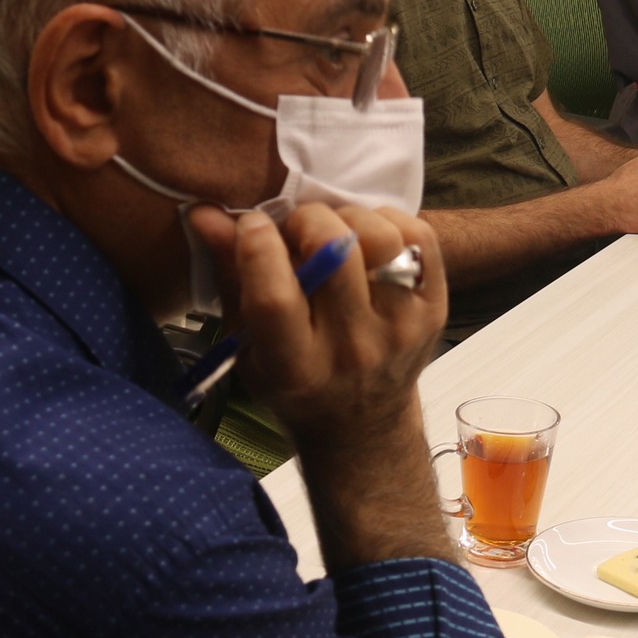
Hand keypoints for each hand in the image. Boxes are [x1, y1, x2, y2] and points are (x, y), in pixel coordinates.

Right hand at [191, 202, 444, 443]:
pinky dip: (392, 221)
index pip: (276, 297)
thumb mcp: (248, 344)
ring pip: (382, 239)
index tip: (252, 225)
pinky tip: (368, 236)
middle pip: (334, 252)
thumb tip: (204, 213)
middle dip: (306, 220)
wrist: (361, 424)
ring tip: (335, 230)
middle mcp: (352, 351)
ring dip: (351, 218)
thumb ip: (231, 275)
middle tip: (296, 228)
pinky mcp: (433, 311)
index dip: (259, 245)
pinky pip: (421, 239)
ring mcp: (400, 331)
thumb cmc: (293, 381)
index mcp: (295, 367)